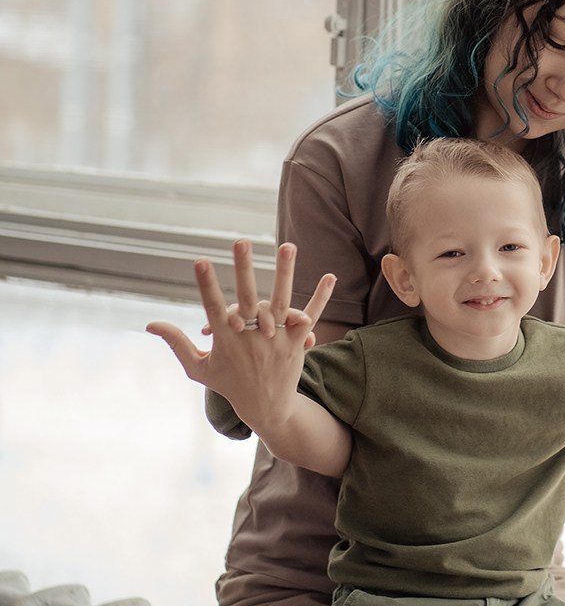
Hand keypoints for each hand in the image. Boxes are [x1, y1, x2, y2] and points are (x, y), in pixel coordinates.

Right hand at [146, 240, 336, 429]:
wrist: (266, 408)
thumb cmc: (228, 384)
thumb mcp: (199, 368)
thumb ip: (177, 343)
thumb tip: (148, 324)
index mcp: (225, 341)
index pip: (212, 308)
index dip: (206, 284)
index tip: (200, 260)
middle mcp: (251, 338)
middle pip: (248, 298)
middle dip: (244, 269)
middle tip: (241, 240)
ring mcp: (277, 340)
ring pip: (282, 302)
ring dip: (285, 272)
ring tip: (287, 245)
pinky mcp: (298, 343)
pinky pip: (312, 316)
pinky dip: (321, 297)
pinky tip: (330, 276)